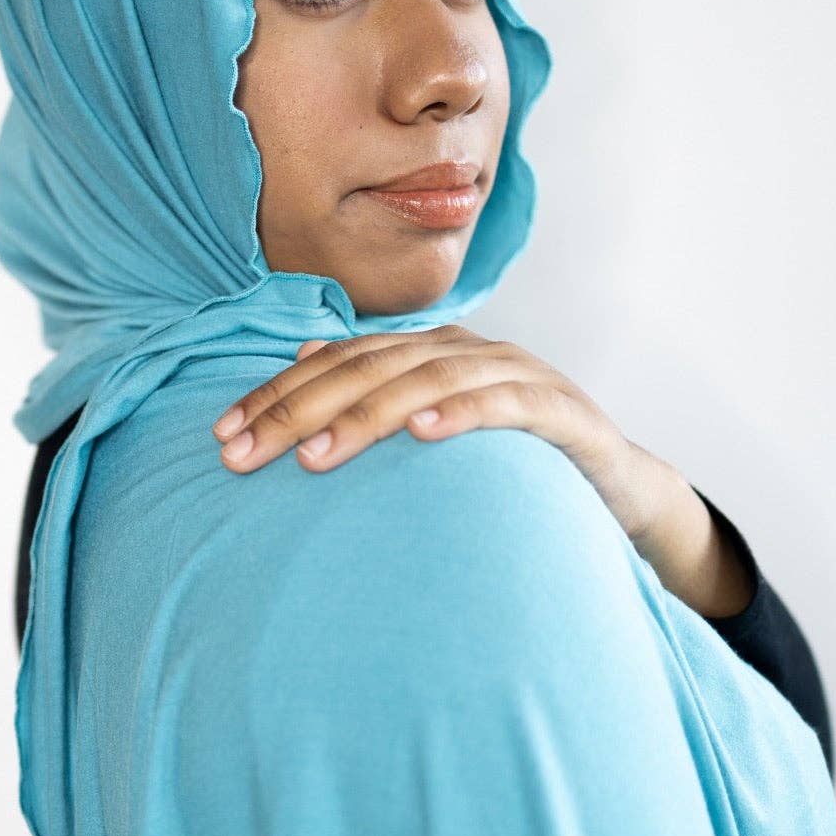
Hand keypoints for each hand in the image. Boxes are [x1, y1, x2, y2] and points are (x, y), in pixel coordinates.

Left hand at [209, 326, 756, 617]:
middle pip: (368, 368)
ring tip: (315, 457)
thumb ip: (375, 398)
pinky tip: (422, 434)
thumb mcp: (434, 427)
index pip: (336, 363)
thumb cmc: (509, 460)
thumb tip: (302, 359)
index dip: (276, 395)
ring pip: (425, 381)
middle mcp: (466, 352)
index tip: (221, 435)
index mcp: (428, 353)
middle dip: (299, 410)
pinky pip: (504, 406)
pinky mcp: (559, 411)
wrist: (614, 483)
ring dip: (366, 417)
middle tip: (246, 453)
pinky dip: (462, 414)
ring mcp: (514, 375)